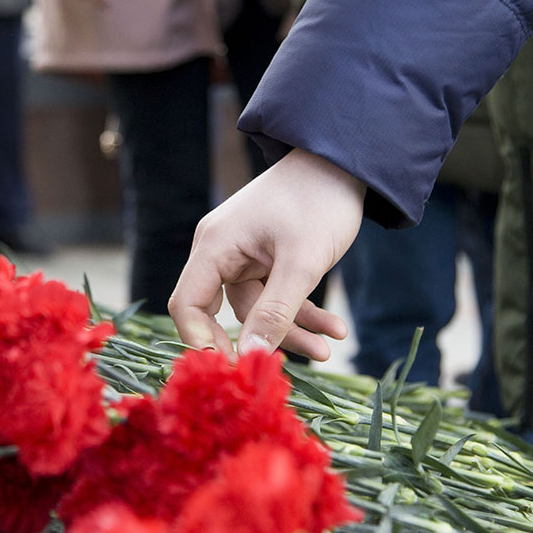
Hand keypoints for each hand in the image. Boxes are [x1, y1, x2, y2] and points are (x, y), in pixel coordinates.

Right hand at [168, 149, 365, 360]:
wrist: (346, 161)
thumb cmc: (319, 202)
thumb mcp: (301, 263)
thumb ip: (276, 312)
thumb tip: (250, 356)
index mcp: (215, 246)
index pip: (186, 304)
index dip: (201, 341)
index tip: (230, 369)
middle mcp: (222, 251)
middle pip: (225, 311)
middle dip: (259, 339)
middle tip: (277, 371)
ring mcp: (245, 254)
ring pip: (260, 308)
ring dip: (293, 328)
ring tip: (329, 348)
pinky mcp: (268, 257)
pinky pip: (277, 294)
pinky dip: (303, 311)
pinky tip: (334, 329)